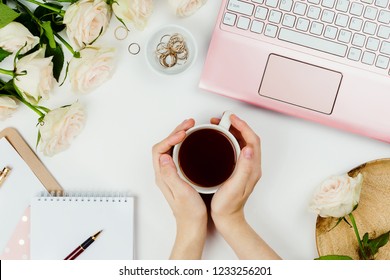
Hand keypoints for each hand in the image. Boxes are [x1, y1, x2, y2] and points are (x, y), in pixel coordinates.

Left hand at [152, 119, 206, 258]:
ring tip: (190, 127)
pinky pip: (178, 153)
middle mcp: (164, 173)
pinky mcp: (179, 174)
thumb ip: (171, 174)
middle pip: (164, 146)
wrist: (193, 225)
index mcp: (162, 176)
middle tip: (189, 124)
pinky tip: (193, 142)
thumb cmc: (189, 212)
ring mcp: (171, 173)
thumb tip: (164, 156)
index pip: (159, 150)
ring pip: (170, 148)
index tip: (183, 134)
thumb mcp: (181, 193)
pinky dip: (184, 144)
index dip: (170, 138)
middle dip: (175, 132)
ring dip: (179, 135)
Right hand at [210, 114, 261, 222]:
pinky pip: (236, 148)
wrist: (227, 218)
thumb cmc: (228, 206)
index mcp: (252, 168)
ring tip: (220, 125)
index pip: (252, 140)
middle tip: (223, 119)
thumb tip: (249, 149)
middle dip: (237, 125)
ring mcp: (245, 167)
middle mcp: (251, 166)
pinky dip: (229, 139)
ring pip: (242, 142)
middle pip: (248, 138)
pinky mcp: (238, 169)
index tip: (231, 118)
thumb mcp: (235, 187)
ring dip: (233, 131)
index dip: (243, 126)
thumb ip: (244, 168)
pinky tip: (219, 140)